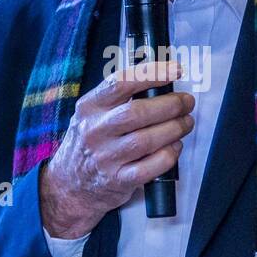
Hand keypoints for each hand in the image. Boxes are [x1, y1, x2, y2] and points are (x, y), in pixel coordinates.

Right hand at [39, 60, 195, 238]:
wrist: (70, 185)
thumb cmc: (89, 143)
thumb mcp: (92, 114)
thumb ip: (118, 97)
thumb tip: (160, 79)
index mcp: (89, 107)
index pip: (121, 82)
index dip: (152, 74)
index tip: (175, 70)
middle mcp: (95, 131)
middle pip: (138, 112)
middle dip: (171, 105)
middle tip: (186, 102)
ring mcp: (106, 158)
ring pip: (148, 139)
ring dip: (175, 128)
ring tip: (185, 122)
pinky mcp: (119, 180)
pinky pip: (152, 167)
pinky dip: (170, 154)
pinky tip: (175, 146)